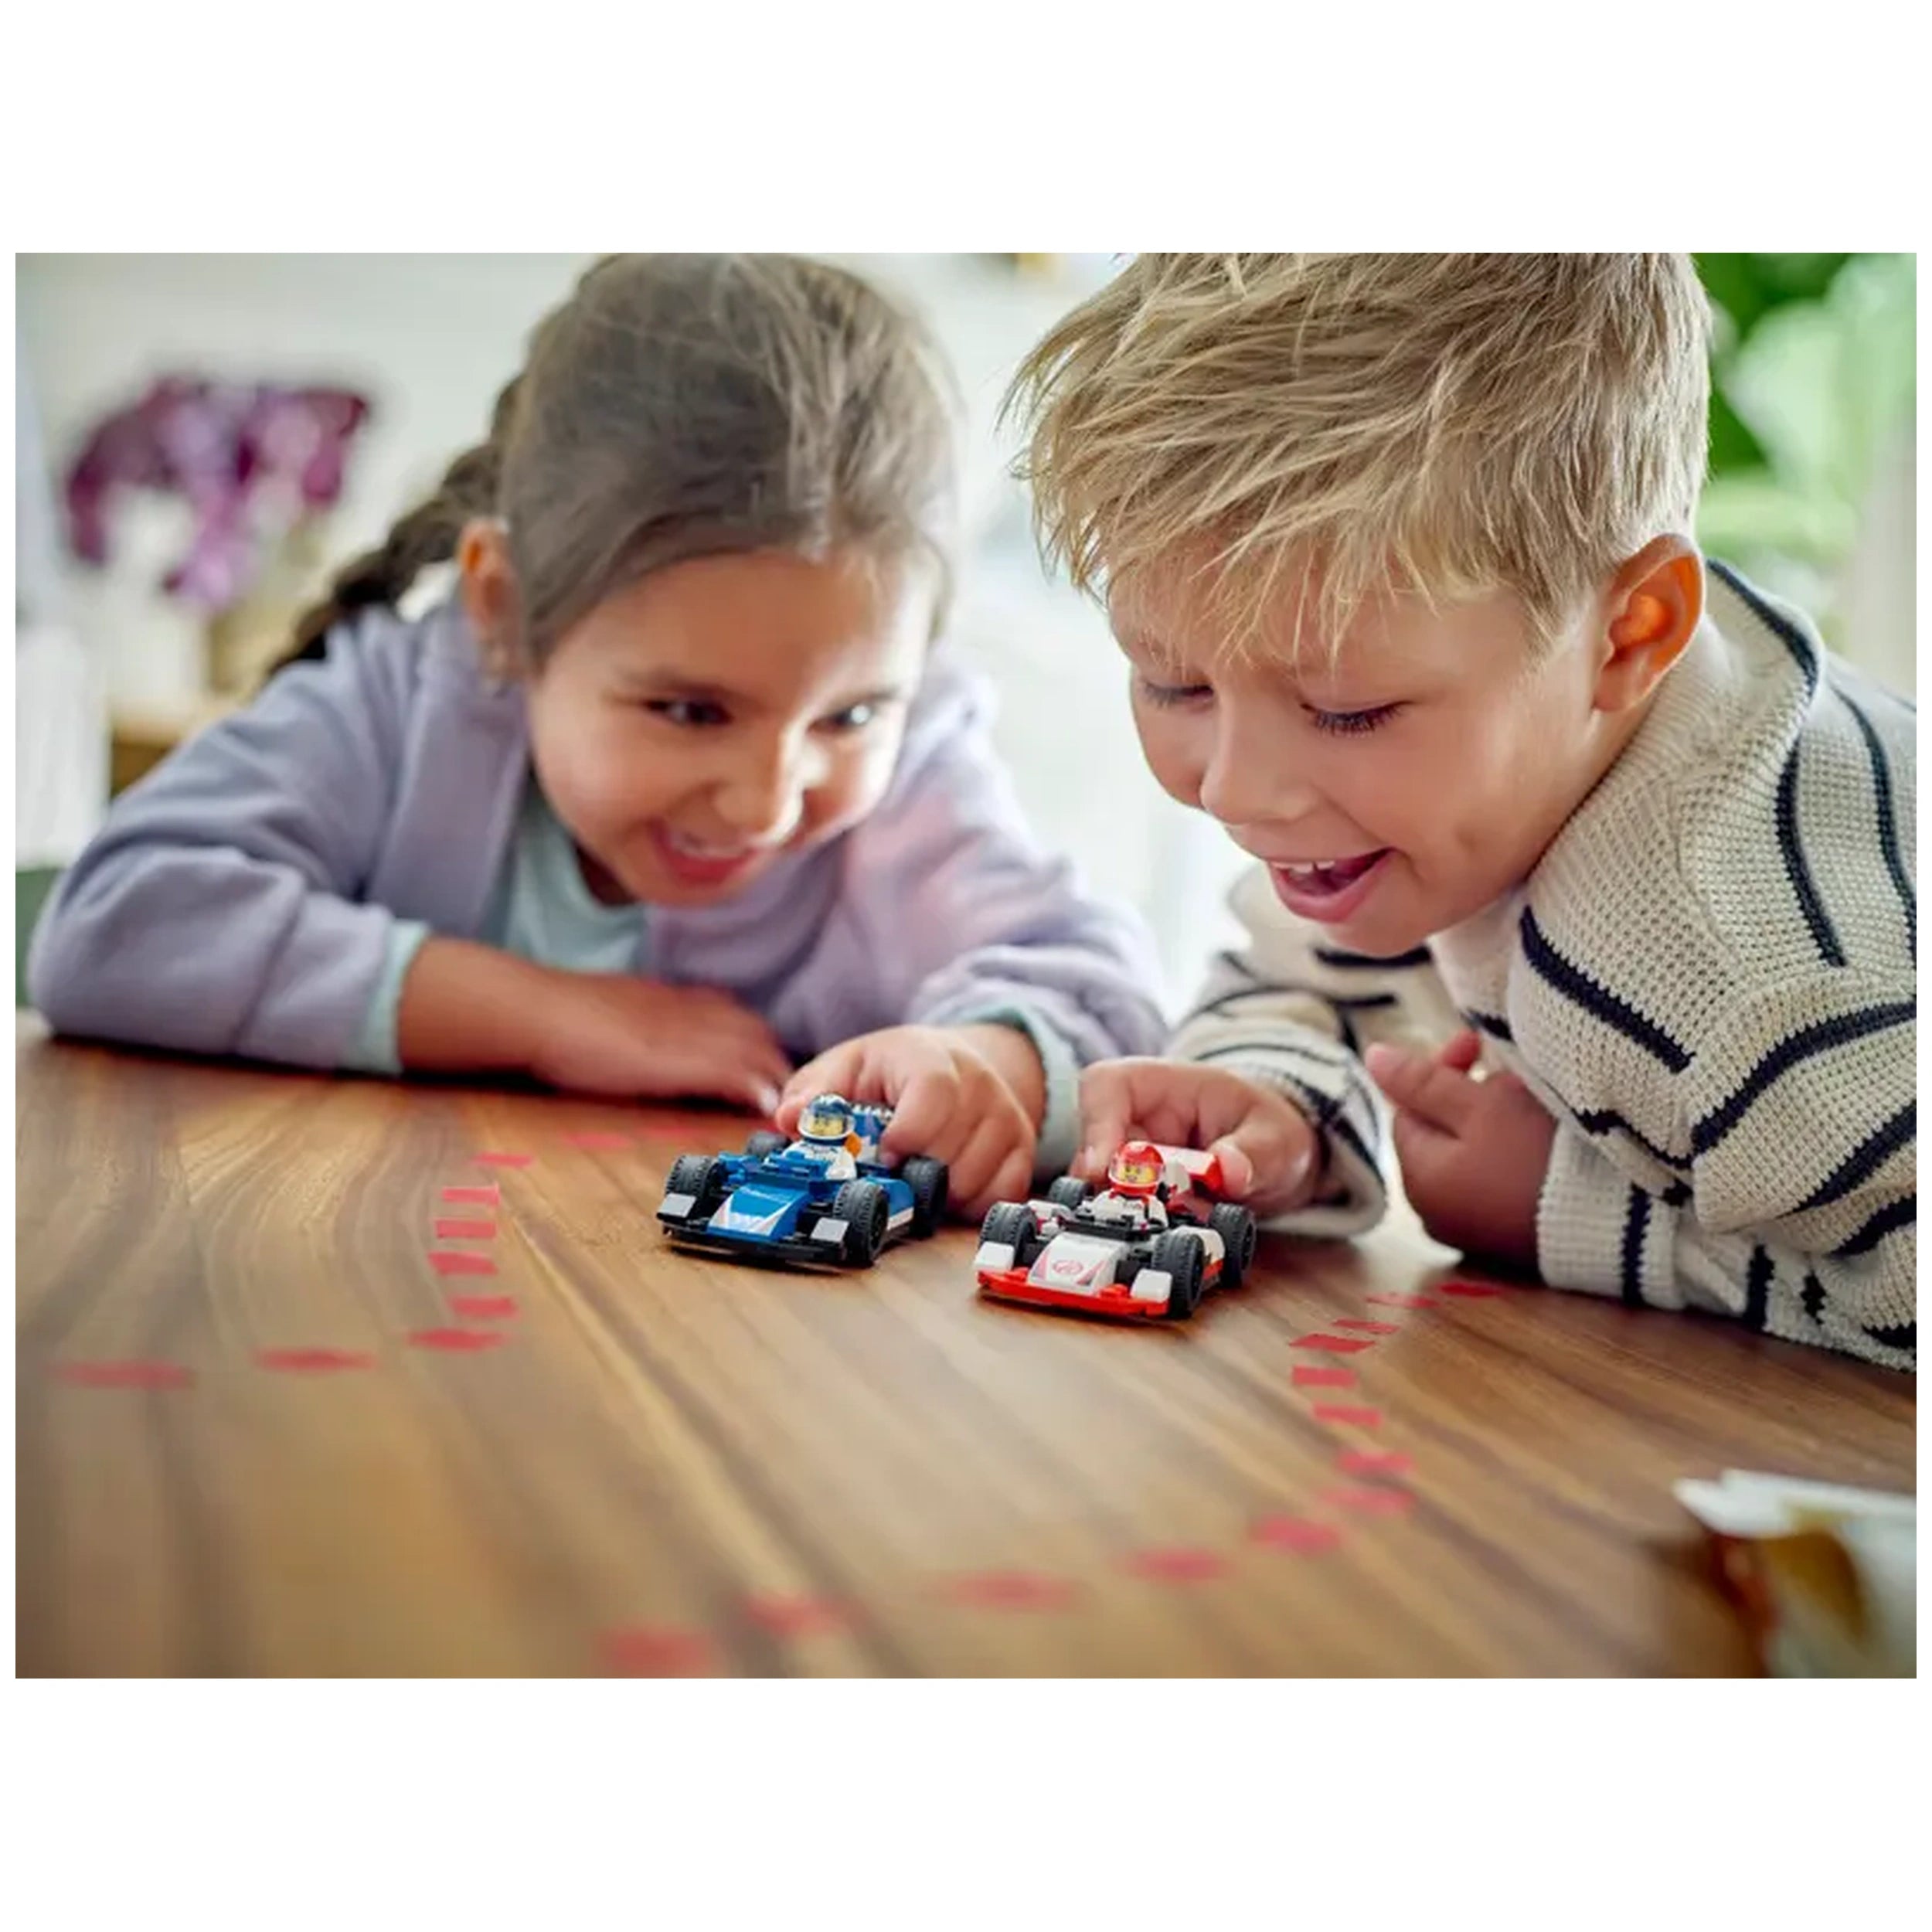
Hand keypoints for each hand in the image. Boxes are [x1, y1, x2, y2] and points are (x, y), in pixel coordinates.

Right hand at [529, 971, 792, 1112]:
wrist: (533, 1010)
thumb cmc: (553, 1015)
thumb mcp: (608, 1010)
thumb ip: (633, 1022)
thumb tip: (639, 1041)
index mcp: (665, 999)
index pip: (729, 1012)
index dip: (752, 1038)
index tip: (764, 1061)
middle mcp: (683, 1011)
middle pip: (751, 1028)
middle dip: (774, 1058)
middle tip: (789, 1090)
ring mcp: (682, 1033)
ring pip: (750, 1045)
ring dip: (773, 1074)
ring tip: (787, 1103)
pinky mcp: (674, 1060)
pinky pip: (730, 1069)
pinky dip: (753, 1086)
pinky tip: (764, 1105)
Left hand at [776, 1024, 1042, 1219]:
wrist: (953, 1066)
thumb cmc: (890, 1073)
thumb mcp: (845, 1070)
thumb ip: (816, 1094)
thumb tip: (789, 1120)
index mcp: (929, 1056)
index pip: (934, 1092)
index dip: (908, 1133)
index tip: (884, 1155)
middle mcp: (979, 1083)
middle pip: (952, 1146)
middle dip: (912, 1171)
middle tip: (890, 1170)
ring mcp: (1007, 1116)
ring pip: (975, 1178)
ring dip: (937, 1193)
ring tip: (916, 1175)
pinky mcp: (1022, 1149)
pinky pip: (1000, 1194)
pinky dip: (969, 1203)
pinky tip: (946, 1187)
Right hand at [1074, 1057, 1322, 1219]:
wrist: (1275, 1156)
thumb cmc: (1269, 1128)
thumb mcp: (1277, 1138)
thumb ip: (1256, 1153)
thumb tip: (1229, 1170)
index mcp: (1159, 1084)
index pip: (1105, 1087)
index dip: (1096, 1127)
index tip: (1102, 1170)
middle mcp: (1132, 1122)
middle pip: (1092, 1150)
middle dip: (1111, 1189)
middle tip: (1146, 1218)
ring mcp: (1130, 1163)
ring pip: (1101, 1192)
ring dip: (1129, 1218)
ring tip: (1172, 1232)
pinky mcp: (1137, 1199)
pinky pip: (1124, 1218)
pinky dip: (1142, 1235)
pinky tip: (1172, 1244)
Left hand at [1365, 1030, 1555, 1268]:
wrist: (1617, 1225)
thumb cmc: (1540, 1156)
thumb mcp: (1479, 1106)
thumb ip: (1421, 1082)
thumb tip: (1370, 1058)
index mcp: (1418, 1181)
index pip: (1408, 1109)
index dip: (1438, 1069)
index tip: (1476, 1043)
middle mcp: (1436, 1214)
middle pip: (1440, 1135)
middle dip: (1469, 1096)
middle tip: (1510, 1076)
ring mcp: (1476, 1231)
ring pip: (1471, 1157)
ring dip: (1494, 1123)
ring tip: (1531, 1103)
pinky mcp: (1513, 1238)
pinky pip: (1498, 1183)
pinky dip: (1513, 1155)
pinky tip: (1544, 1140)